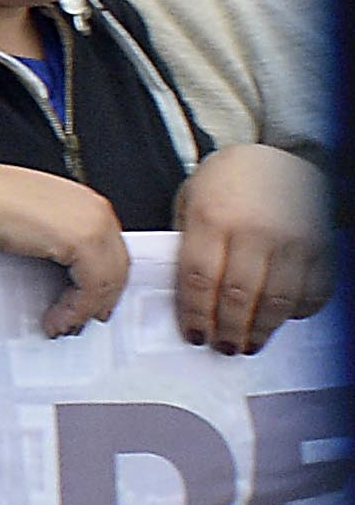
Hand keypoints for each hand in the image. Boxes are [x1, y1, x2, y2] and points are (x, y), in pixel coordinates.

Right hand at [0, 156, 134, 336]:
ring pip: (108, 279)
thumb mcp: (29, 217)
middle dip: (99, 299)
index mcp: (83, 200)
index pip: (111, 249)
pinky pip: (93, 286)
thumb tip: (62, 270)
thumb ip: (54, 236)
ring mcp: (92, 223)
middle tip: (81, 321)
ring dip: (85, 309)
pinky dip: (76, 309)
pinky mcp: (83, 240)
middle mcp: (94, 208)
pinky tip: (56, 318)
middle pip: (117, 266)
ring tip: (61, 325)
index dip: (103, 281)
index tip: (92, 303)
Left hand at [170, 144, 332, 354]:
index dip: (196, 314)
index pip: (199, 279)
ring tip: (249, 343)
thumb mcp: (192, 199)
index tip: (194, 334)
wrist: (280, 157)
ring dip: (261, 330)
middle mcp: (255, 231)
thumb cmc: (230, 179)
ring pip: (276, 301)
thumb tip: (183, 292)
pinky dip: (297, 312)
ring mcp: (292, 241)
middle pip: (239, 297)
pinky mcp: (321, 248)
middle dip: (229, 330)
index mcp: (213, 217)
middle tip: (223, 346)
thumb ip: (187, 242)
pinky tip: (282, 320)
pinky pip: (312, 292)